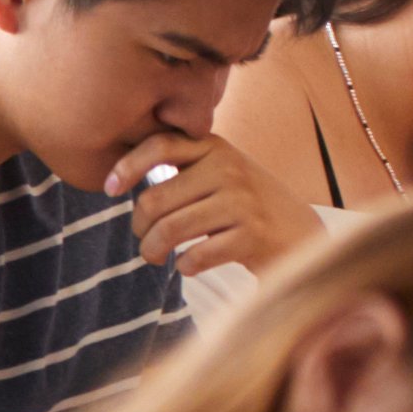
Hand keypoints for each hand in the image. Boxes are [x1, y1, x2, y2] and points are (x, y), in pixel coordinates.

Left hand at [122, 122, 318, 281]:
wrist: (303, 236)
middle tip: (144, 239)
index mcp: (217, 149)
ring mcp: (243, 202)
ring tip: (155, 257)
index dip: (127, 166)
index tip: (109, 189)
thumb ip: (187, 164)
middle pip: (155, 198)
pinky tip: (188, 266)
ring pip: (171, 229)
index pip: (160, 145)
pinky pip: (196, 255)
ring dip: (153, 250)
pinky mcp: (253, 236)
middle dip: (140, 226)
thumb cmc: (249, 206)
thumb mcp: (223, 172)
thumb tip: (122, 173)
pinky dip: (184, 266)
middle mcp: (229, 169)